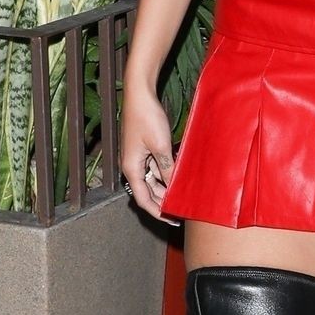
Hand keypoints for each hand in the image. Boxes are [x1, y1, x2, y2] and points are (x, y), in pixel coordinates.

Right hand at [121, 84, 179, 224]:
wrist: (140, 95)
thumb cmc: (147, 118)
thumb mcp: (161, 147)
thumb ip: (167, 168)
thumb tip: (174, 187)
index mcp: (131, 169)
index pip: (142, 199)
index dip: (157, 211)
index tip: (172, 220)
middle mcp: (131, 166)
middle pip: (147, 191)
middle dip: (163, 201)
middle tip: (182, 208)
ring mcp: (136, 157)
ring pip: (152, 179)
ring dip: (166, 187)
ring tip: (183, 194)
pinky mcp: (143, 149)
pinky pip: (154, 167)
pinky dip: (166, 173)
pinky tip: (179, 176)